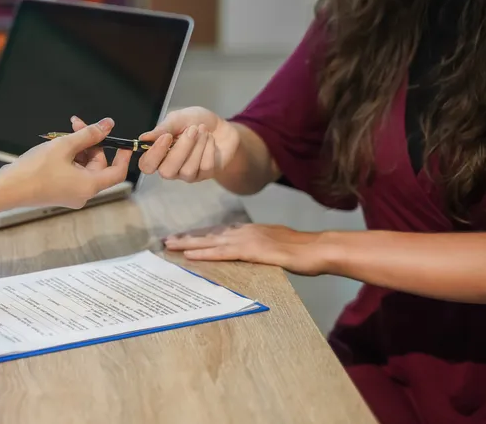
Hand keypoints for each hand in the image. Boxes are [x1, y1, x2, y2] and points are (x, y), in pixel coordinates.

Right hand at [3, 117, 131, 208]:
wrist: (7, 188)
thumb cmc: (34, 170)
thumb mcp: (64, 146)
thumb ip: (89, 134)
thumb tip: (107, 125)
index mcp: (89, 186)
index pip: (118, 172)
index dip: (122, 156)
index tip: (122, 142)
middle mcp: (83, 194)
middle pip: (98, 166)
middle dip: (91, 143)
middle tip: (78, 125)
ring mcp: (71, 194)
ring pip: (84, 167)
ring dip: (78, 148)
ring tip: (63, 134)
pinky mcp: (60, 192)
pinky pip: (73, 173)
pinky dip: (70, 158)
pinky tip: (57, 146)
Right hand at [138, 106, 239, 182]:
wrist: (221, 125)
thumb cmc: (196, 121)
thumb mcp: (178, 118)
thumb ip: (163, 128)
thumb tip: (144, 138)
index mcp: (159, 154)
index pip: (146, 165)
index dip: (153, 155)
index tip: (166, 137)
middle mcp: (170, 167)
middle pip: (167, 172)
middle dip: (181, 149)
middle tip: (192, 130)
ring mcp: (188, 174)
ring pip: (188, 170)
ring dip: (198, 146)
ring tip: (203, 130)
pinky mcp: (205, 175)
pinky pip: (205, 167)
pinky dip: (209, 149)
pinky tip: (210, 139)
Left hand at [163, 224, 328, 275]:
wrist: (318, 249)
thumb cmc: (302, 251)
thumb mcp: (277, 249)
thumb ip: (261, 250)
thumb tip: (250, 256)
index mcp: (250, 231)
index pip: (219, 232)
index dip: (200, 236)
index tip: (183, 238)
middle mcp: (245, 231)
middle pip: (210, 234)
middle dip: (187, 238)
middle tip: (167, 241)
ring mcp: (247, 239)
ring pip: (210, 241)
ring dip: (188, 243)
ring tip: (170, 246)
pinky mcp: (251, 251)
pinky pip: (222, 252)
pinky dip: (204, 253)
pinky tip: (189, 255)